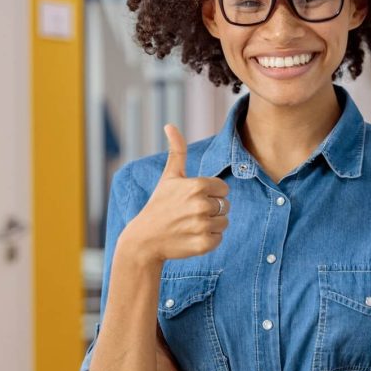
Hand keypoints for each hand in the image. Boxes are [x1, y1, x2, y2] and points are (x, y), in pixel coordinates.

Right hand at [123, 124, 230, 260]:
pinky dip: (208, 240)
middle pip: (225, 206)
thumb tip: (170, 125)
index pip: (223, 189)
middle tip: (190, 214)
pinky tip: (191, 237)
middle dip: (211, 210)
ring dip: (211, 225)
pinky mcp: (203, 244)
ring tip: (190, 225)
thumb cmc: (159, 205)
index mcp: (197, 185)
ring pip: (224, 222)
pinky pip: (219, 239)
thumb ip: (176, 151)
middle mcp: (201, 204)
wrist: (144, 239)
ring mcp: (202, 225)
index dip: (211, 194)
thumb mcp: (168, 177)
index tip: (193, 199)